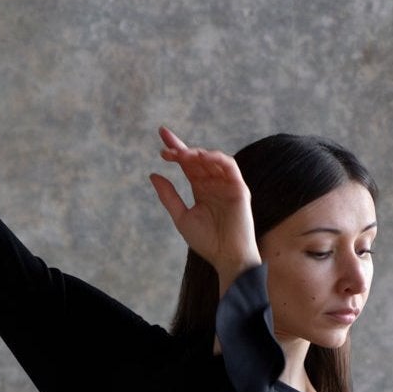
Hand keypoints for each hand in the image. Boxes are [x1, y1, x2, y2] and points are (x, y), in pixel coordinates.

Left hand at [149, 126, 259, 283]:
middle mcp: (214, 183)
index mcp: (201, 189)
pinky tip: (201, 157)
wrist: (227, 257)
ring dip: (195, 154)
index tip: (162, 134)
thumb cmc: (207, 242)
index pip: (188, 164)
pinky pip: (229, 165)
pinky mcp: (239, 187)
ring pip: (212, 159)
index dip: (176, 148)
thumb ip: (168, 196)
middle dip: (181, 149)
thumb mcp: (181, 217)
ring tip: (179, 155)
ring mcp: (227, 184)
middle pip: (197, 158)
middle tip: (165, 146)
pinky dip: (215, 158)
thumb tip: (153, 174)